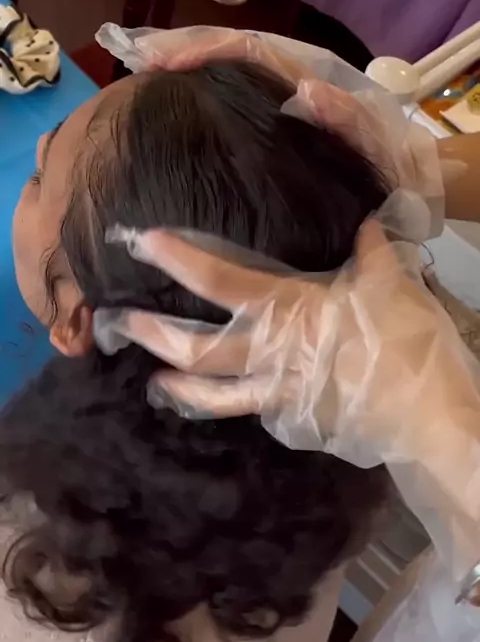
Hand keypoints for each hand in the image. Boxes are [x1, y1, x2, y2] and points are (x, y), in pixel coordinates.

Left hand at [98, 221, 455, 458]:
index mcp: (286, 311)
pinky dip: (228, 404)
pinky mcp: (292, 420)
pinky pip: (249, 410)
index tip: (143, 242)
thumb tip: (366, 221)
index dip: (179, 259)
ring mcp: (276, 394)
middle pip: (198, 348)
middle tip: (120, 323)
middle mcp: (269, 355)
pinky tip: (221, 400)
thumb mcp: (392, 283)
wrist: (427, 415)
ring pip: (213, 395)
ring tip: (156, 379)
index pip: (220, 281)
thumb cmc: (403, 343)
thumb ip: (371, 249)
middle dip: (154, 335)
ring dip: (180, 386)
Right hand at [134, 26, 442, 212]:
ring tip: (140, 75)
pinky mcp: (269, 127)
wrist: (402, 178)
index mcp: (301, 79)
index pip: (245, 50)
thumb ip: (347, 114)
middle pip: (225, 52)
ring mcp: (274, 103)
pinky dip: (198, 98)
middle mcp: (281, 82)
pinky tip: (171, 111)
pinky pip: (229, 104)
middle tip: (134, 56)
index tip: (162, 61)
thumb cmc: (387, 158)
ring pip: (224, 74)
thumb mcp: (374, 138)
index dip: (203, 49)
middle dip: (180, 48)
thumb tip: (306, 89)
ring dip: (184, 68)